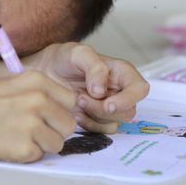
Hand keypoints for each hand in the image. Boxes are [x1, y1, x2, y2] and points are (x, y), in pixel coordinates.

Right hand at [0, 71, 76, 162]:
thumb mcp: (14, 84)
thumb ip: (41, 94)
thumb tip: (61, 112)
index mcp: (38, 81)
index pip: (71, 101)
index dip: (59, 111)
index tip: (47, 116)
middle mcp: (39, 101)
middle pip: (69, 125)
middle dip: (54, 131)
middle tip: (32, 131)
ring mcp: (32, 125)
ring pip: (57, 144)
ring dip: (42, 145)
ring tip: (18, 137)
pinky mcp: (24, 148)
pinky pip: (39, 156)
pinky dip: (26, 155)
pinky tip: (8, 144)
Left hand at [25, 43, 149, 133]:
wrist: (45, 73)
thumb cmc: (63, 59)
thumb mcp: (77, 53)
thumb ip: (94, 67)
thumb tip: (102, 91)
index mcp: (122, 73)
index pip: (140, 89)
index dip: (128, 99)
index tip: (108, 104)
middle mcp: (120, 91)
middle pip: (128, 111)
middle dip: (103, 109)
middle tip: (81, 98)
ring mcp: (109, 107)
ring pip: (115, 123)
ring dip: (94, 117)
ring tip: (77, 101)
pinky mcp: (98, 120)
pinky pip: (101, 131)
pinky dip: (89, 125)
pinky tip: (76, 113)